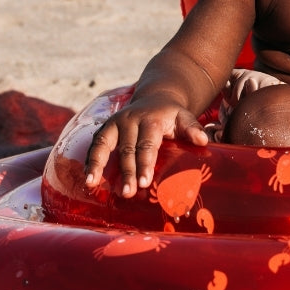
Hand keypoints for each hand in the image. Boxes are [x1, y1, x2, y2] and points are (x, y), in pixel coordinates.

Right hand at [84, 97, 208, 196]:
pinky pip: (95, 144)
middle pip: (126, 149)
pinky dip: (90, 160)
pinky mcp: (105, 128)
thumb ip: (192, 128)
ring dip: (97, 164)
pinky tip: (87, 177)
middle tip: (127, 192)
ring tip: (91, 183)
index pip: (147, 144)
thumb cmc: (171, 115)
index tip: (144, 182)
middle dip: (126, 171)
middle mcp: (129, 120)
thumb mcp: (184, 116)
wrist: (155, 97)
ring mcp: (115, 123)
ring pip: (103, 144)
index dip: (145, 163)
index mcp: (150, 120)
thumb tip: (203, 141)